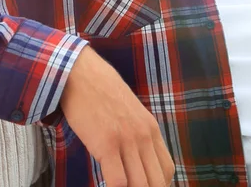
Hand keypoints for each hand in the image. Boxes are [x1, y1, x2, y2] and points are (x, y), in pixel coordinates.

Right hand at [61, 46, 174, 186]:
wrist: (83, 74)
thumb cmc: (102, 93)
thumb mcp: (130, 112)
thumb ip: (137, 134)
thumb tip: (137, 159)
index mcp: (151, 129)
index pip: (167, 170)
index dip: (158, 186)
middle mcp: (144, 136)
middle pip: (156, 182)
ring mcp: (126, 140)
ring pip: (140, 185)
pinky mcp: (106, 144)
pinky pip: (117, 182)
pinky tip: (103, 186)